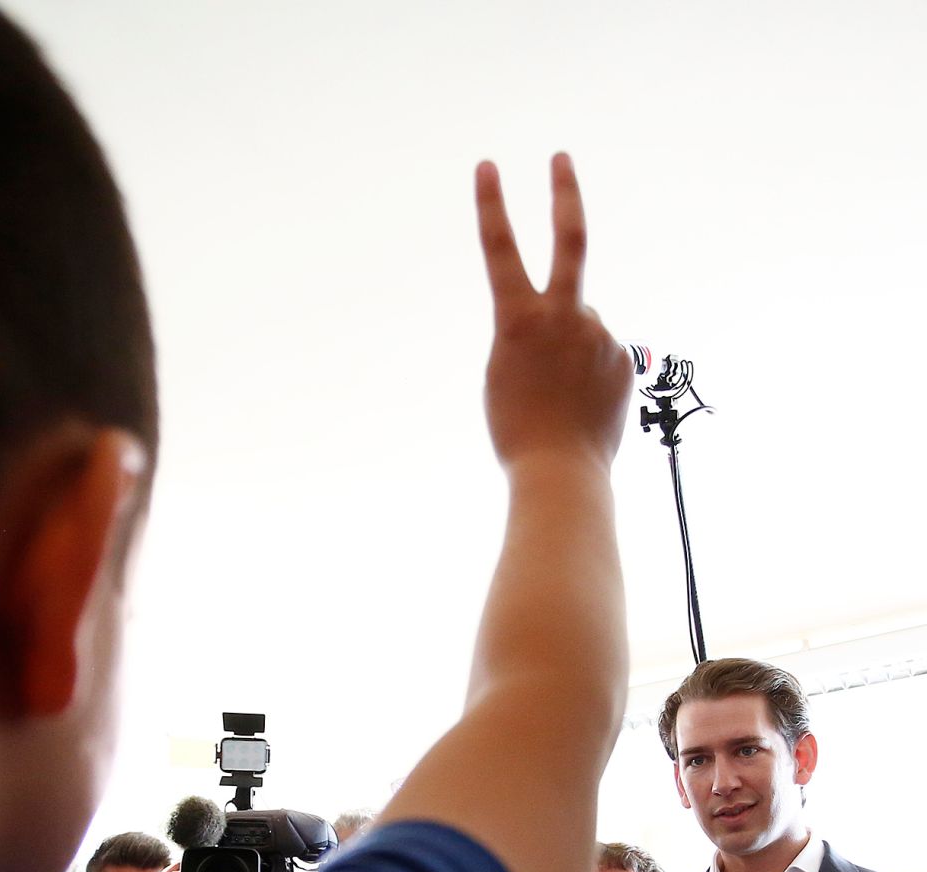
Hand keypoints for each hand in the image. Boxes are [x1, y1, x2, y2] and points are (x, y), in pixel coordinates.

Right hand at [475, 153, 631, 473]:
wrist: (559, 472)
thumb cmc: (517, 431)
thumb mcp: (504, 373)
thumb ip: (536, 330)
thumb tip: (583, 309)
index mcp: (518, 321)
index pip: (501, 251)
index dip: (491, 206)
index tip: (488, 165)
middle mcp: (564, 316)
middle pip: (569, 240)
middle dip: (563, 195)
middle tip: (560, 158)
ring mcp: (599, 333)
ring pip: (580, 325)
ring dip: (568, 353)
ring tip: (558, 400)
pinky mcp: (623, 357)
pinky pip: (600, 354)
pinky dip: (588, 376)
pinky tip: (581, 407)